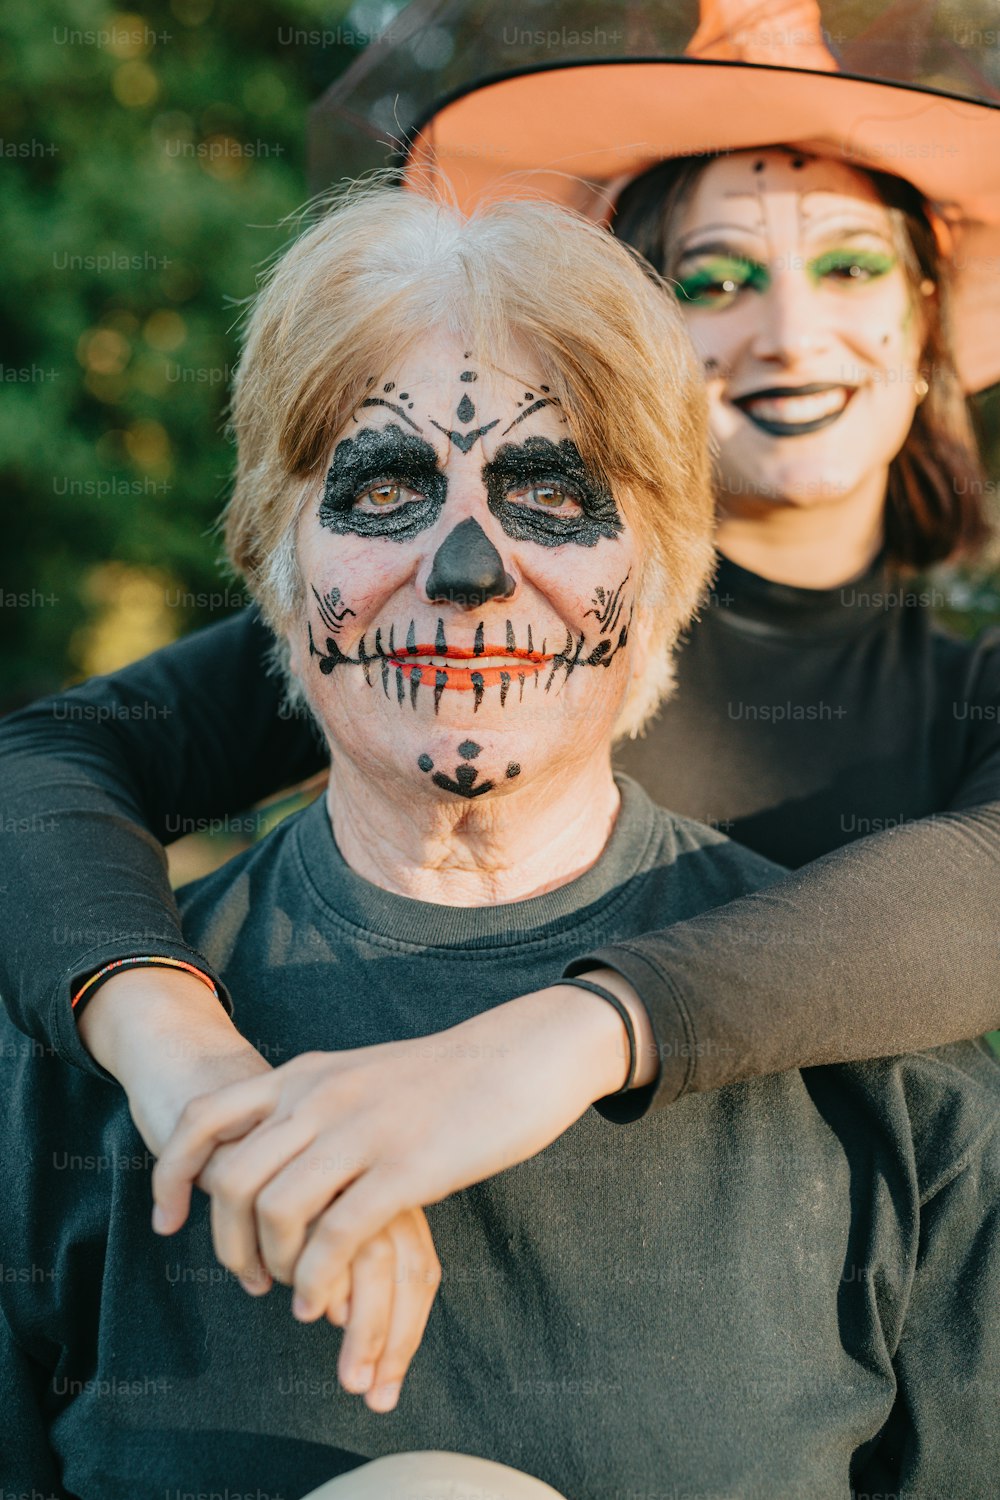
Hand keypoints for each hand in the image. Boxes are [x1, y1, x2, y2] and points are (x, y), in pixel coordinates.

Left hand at [78, 965, 441, 1405]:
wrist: (522, 1055)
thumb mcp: (360, 1074)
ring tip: (291, 1295)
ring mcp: (361, 1131)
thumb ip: (314, 1103)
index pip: (204, 1118)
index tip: (169, 1223)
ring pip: (274, 1209)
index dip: (171, 1174)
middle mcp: (319, 1098)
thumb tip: (272, 1148)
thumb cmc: (446, 1076)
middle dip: (225, 1242)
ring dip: (271, 1266)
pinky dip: (315, 1280)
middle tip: (247, 1278)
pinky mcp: (406, 1168)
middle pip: (230, 1178)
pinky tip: (319, 1301)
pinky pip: (334, 1236)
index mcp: (304, 1075)